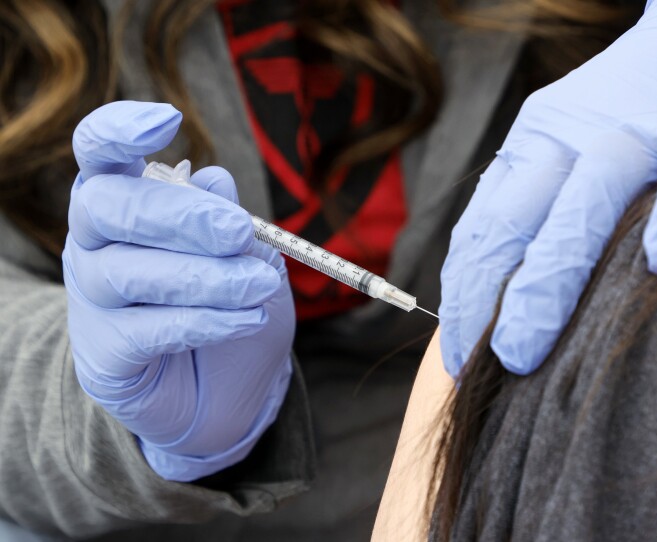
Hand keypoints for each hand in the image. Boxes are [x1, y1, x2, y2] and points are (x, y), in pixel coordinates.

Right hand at [64, 101, 295, 480]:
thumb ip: (227, 217)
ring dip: (206, 277)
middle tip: (240, 232)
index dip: (119, 129)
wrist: (224, 392)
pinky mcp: (104, 355)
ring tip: (260, 285)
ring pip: (128, 273)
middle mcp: (93, 242)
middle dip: (179, 215)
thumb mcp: (245, 256)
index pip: (97, 151)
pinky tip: (247, 319)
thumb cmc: (230, 306)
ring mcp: (91, 299)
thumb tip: (214, 180)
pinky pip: (146, 330)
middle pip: (107, 207)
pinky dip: (204, 321)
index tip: (167, 121)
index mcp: (125, 200)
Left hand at [440, 0, 656, 376]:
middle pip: (522, 217)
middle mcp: (574, 137)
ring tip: (531, 346)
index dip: (465, 296)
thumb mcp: (567, 149)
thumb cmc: (640, 113)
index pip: (484, 228)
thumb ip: (537, 213)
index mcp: (534, 147)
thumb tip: (501, 306)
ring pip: (589, 196)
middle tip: (493, 366)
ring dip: (555, 275)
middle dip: (496, 299)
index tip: (459, 357)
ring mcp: (643, 130)